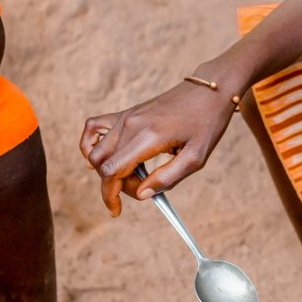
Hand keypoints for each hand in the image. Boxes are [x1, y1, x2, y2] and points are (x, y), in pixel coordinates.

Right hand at [81, 80, 236, 216]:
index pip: (112, 171)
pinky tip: (107, 156)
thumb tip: (141, 194)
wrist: (210, 91)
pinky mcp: (127, 112)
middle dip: (115, 185)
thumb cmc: (206, 123)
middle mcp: (130, 124)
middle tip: (141, 188)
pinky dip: (92, 145)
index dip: (110, 195)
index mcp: (148, 137)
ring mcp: (126, 116)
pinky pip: (94, 128)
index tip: (117, 210)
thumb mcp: (195, 158)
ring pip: (96, 150)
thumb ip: (167, 178)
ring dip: (107, 169)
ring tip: (132, 174)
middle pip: (103, 164)